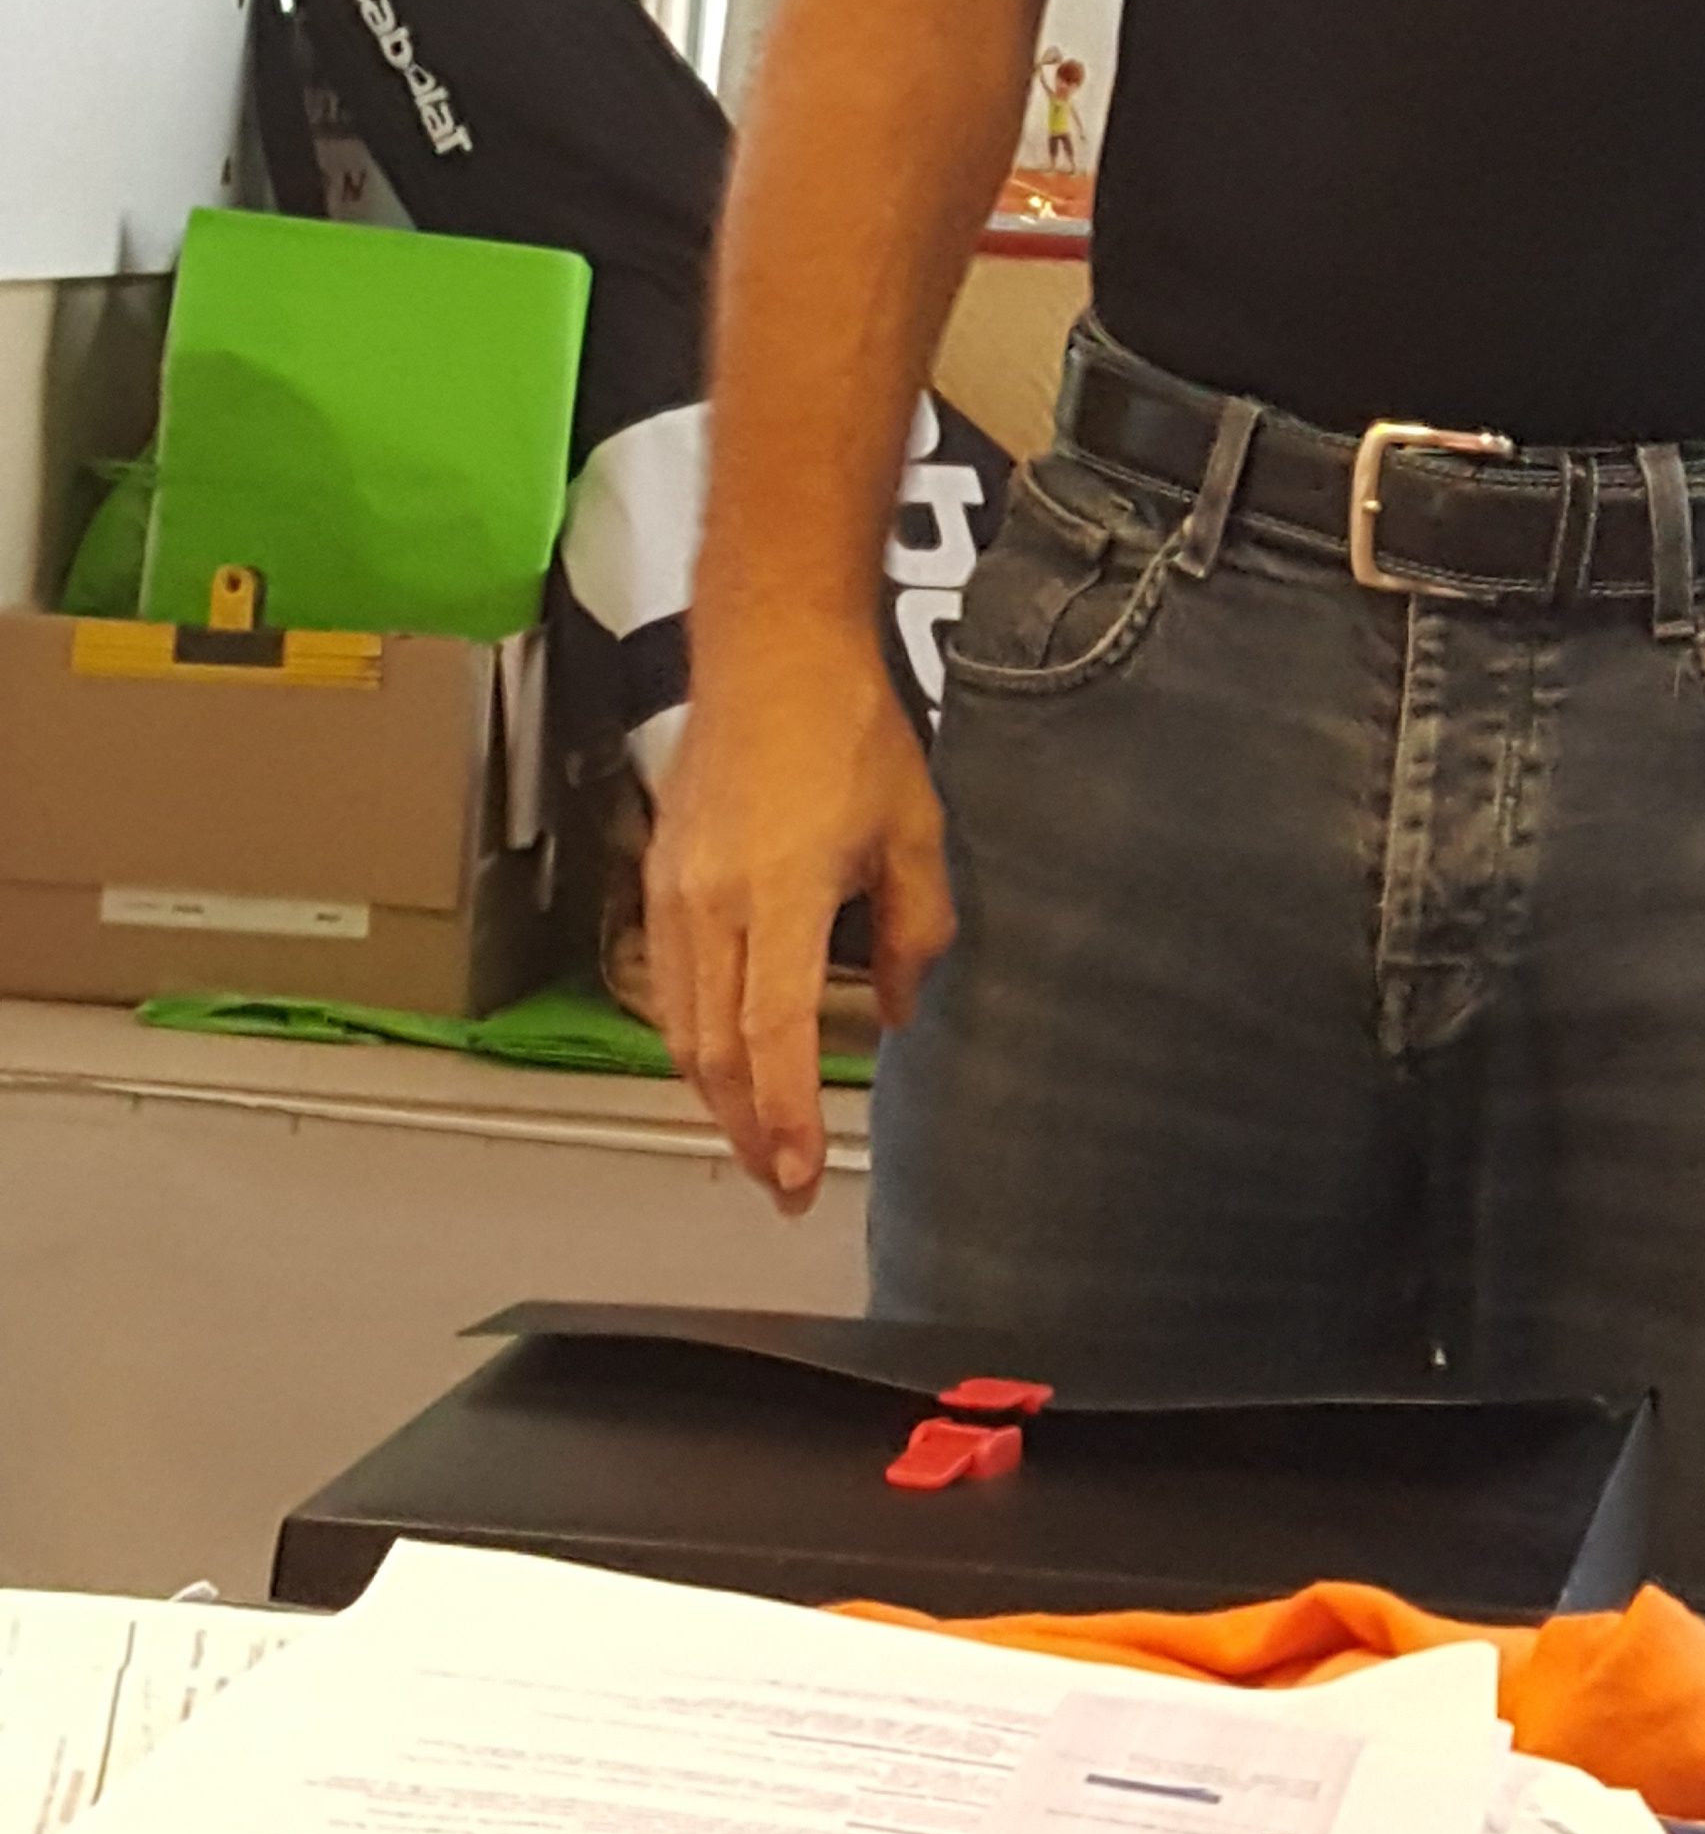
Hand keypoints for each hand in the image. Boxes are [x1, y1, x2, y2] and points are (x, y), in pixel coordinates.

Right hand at [646, 627, 954, 1207]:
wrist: (769, 649)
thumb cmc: (845, 724)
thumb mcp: (913, 828)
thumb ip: (916, 929)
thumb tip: (901, 1006)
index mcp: (782, 892)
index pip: (775, 1034)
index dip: (787, 1116)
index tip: (801, 1174)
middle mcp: (713, 902)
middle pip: (717, 1051)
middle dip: (749, 1131)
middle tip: (784, 1184)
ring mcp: (674, 892)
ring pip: (683, 1027)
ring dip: (717, 1096)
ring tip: (757, 1140)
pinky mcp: (659, 878)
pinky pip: (668, 986)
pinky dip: (693, 1040)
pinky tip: (722, 1061)